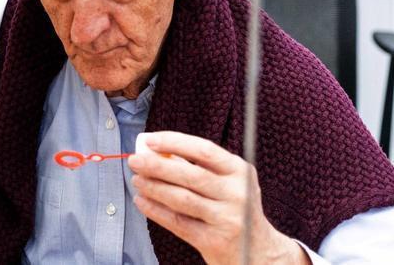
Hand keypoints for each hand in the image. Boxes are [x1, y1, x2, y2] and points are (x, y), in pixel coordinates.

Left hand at [128, 131, 307, 264]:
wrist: (259, 252)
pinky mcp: (215, 241)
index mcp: (240, 171)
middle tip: (134, 160)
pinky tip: (141, 201)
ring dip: (153, 188)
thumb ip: (196, 166)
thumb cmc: (234, 208)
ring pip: (182, 199)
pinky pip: (177, 222)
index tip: (149, 140)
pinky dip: (155, 210)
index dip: (174, 142)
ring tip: (136, 180)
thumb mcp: (227, 183)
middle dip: (156, 166)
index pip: (204, 150)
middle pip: (190, 175)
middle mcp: (238, 194)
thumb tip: (154, 151)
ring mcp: (228, 219)